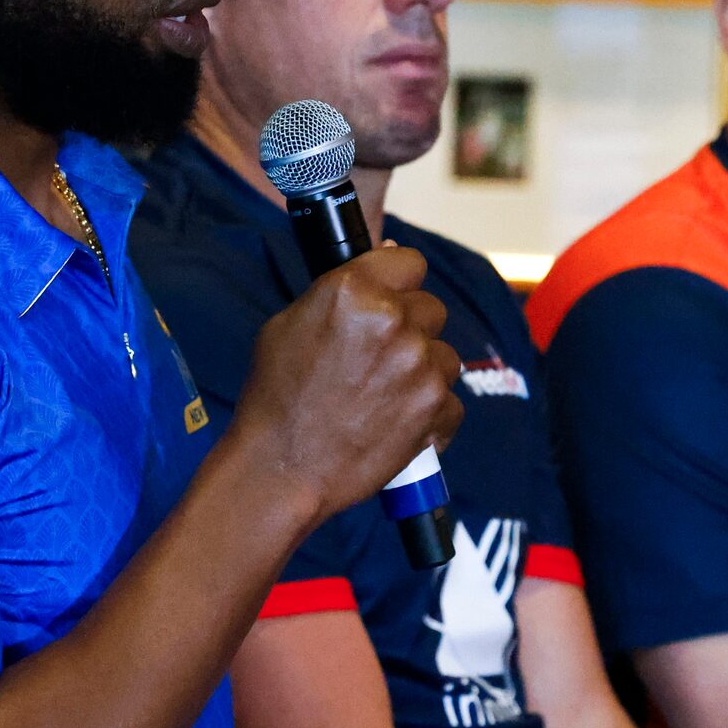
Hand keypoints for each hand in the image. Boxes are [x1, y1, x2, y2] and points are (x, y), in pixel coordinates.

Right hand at [232, 244, 463, 526]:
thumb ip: (339, 292)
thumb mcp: (286, 325)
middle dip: (409, 330)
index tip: (390, 299)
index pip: (409, 262)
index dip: (398, 283)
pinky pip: (451, 399)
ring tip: (380, 397)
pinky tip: (395, 423)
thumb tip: (383, 259)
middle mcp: (392, 321)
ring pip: (444, 354)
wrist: (281, 469)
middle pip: (430, 307)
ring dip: (421, 372)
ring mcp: (419, 364)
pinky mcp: (435, 406)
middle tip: (373, 361)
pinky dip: (430, 414)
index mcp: (351, 291)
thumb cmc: (275, 399)